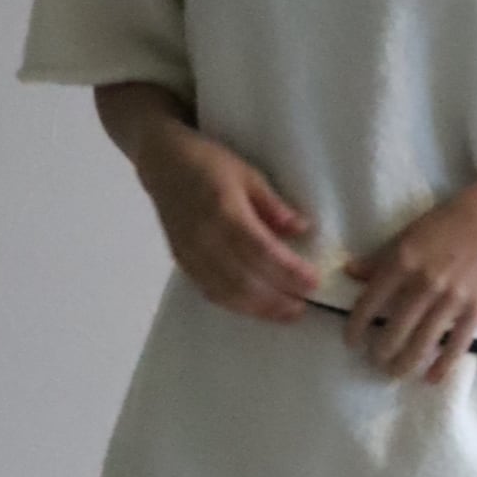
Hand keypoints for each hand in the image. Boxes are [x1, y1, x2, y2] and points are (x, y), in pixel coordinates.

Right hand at [138, 123, 317, 321]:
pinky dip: (236, 304)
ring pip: (226, 292)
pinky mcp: (182, 262)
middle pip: (244, 279)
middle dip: (277, 298)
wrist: (163, 164)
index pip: (261, 251)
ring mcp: (189, 253)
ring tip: (286, 313)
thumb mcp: (248, 174)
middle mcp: (204, 237)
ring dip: (259, 308)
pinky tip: (256, 308)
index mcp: (224, 211)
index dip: (288, 271)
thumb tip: (302, 229)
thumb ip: (274, 205)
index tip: (313, 282)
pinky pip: (210, 291)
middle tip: (303, 305)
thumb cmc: (209, 163)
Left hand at [342, 174, 476, 382]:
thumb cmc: (454, 217)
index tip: (351, 341)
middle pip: (394, 331)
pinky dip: (442, 365)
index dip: (355, 328)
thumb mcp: (411, 231)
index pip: (369, 303)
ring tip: (395, 372)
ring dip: (404, 363)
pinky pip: (456, 344)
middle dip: (380, 353)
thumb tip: (350, 272)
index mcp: (403, 260)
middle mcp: (424, 283)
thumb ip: (381, 257)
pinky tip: (431, 378)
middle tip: (375, 361)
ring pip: (422, 343)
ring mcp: (452, 299)